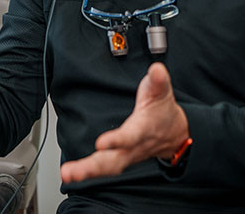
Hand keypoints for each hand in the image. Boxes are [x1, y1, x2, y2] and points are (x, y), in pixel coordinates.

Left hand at [60, 62, 189, 182]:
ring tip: (68, 174)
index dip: (117, 141)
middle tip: (73, 171)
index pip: (130, 137)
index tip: (101, 143)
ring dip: (86, 171)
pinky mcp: (120, 158)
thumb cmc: (164, 112)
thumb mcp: (162, 93)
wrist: (176, 134)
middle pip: (114, 161)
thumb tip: (156, 69)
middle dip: (93, 167)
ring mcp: (126, 155)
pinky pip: (103, 169)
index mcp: (143, 130)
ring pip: (107, 167)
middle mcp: (133, 147)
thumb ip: (158, 81)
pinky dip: (88, 172)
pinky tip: (71, 174)